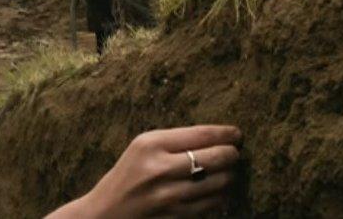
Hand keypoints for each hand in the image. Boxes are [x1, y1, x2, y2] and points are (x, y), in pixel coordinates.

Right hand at [47, 125, 240, 217]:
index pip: (202, 134)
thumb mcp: (142, 148)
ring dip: (229, 176)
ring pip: (221, 183)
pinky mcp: (177, 217)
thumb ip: (176, 141)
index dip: (226, 133)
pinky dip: (221, 196)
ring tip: (227, 172)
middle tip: (234, 153)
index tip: (236, 134)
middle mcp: (160, 169)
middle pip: (217, 158)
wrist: (105, 213)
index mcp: (150, 145)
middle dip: (232, 154)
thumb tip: (218, 137)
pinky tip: (217, 190)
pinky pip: (213, 204)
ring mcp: (169, 197)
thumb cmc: (128, 175)